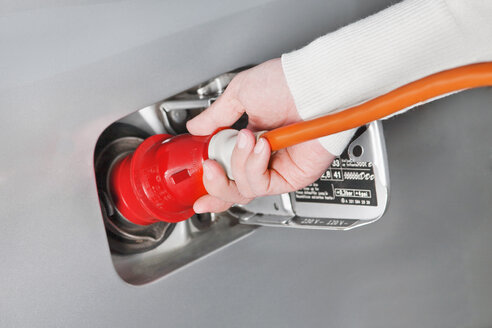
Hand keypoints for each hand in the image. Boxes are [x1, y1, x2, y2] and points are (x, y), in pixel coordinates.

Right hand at [186, 58, 334, 212]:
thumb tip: (196, 128)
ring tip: (247, 138)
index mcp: (250, 142)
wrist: (313, 85)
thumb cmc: (286, 83)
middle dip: (216, 181)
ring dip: (239, 163)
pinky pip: (263, 184)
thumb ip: (216, 116)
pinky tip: (261, 146)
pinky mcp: (293, 176)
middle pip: (233, 190)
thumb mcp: (239, 95)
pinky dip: (255, 165)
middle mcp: (264, 159)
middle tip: (212, 165)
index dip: (211, 186)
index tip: (197, 197)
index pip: (227, 173)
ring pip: (245, 188)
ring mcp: (278, 169)